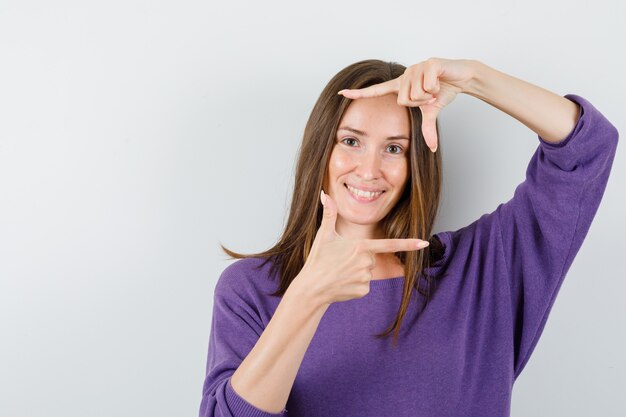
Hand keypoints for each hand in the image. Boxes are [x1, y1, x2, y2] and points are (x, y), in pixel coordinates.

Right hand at [291, 190, 429, 306]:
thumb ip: (328, 213)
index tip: (425, 243)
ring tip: (339, 272)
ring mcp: (366, 278)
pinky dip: (354, 284)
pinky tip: (342, 284)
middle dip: (359, 258)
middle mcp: (367, 262)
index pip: (390, 244)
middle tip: (340, 261)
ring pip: (367, 272)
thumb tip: (323, 194)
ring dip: (355, 272)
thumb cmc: (318, 260)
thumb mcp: (324, 235)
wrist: (311, 288)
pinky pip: (364, 285)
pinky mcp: (363, 291)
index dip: (409, 244)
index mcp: (361, 247)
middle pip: (371, 258)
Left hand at [338, 57, 476, 152]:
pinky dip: (437, 88)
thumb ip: (427, 129)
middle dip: (420, 103)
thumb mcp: (431, 112)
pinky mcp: (428, 63)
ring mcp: (415, 67)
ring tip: (435, 88)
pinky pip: (427, 85)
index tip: (341, 93)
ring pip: (416, 93)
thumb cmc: (443, 91)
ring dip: (430, 95)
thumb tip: (432, 148)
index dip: (359, 93)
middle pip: (404, 100)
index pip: (375, 90)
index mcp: (400, 86)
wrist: (462, 77)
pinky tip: (440, 81)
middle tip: (430, 96)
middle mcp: (404, 75)